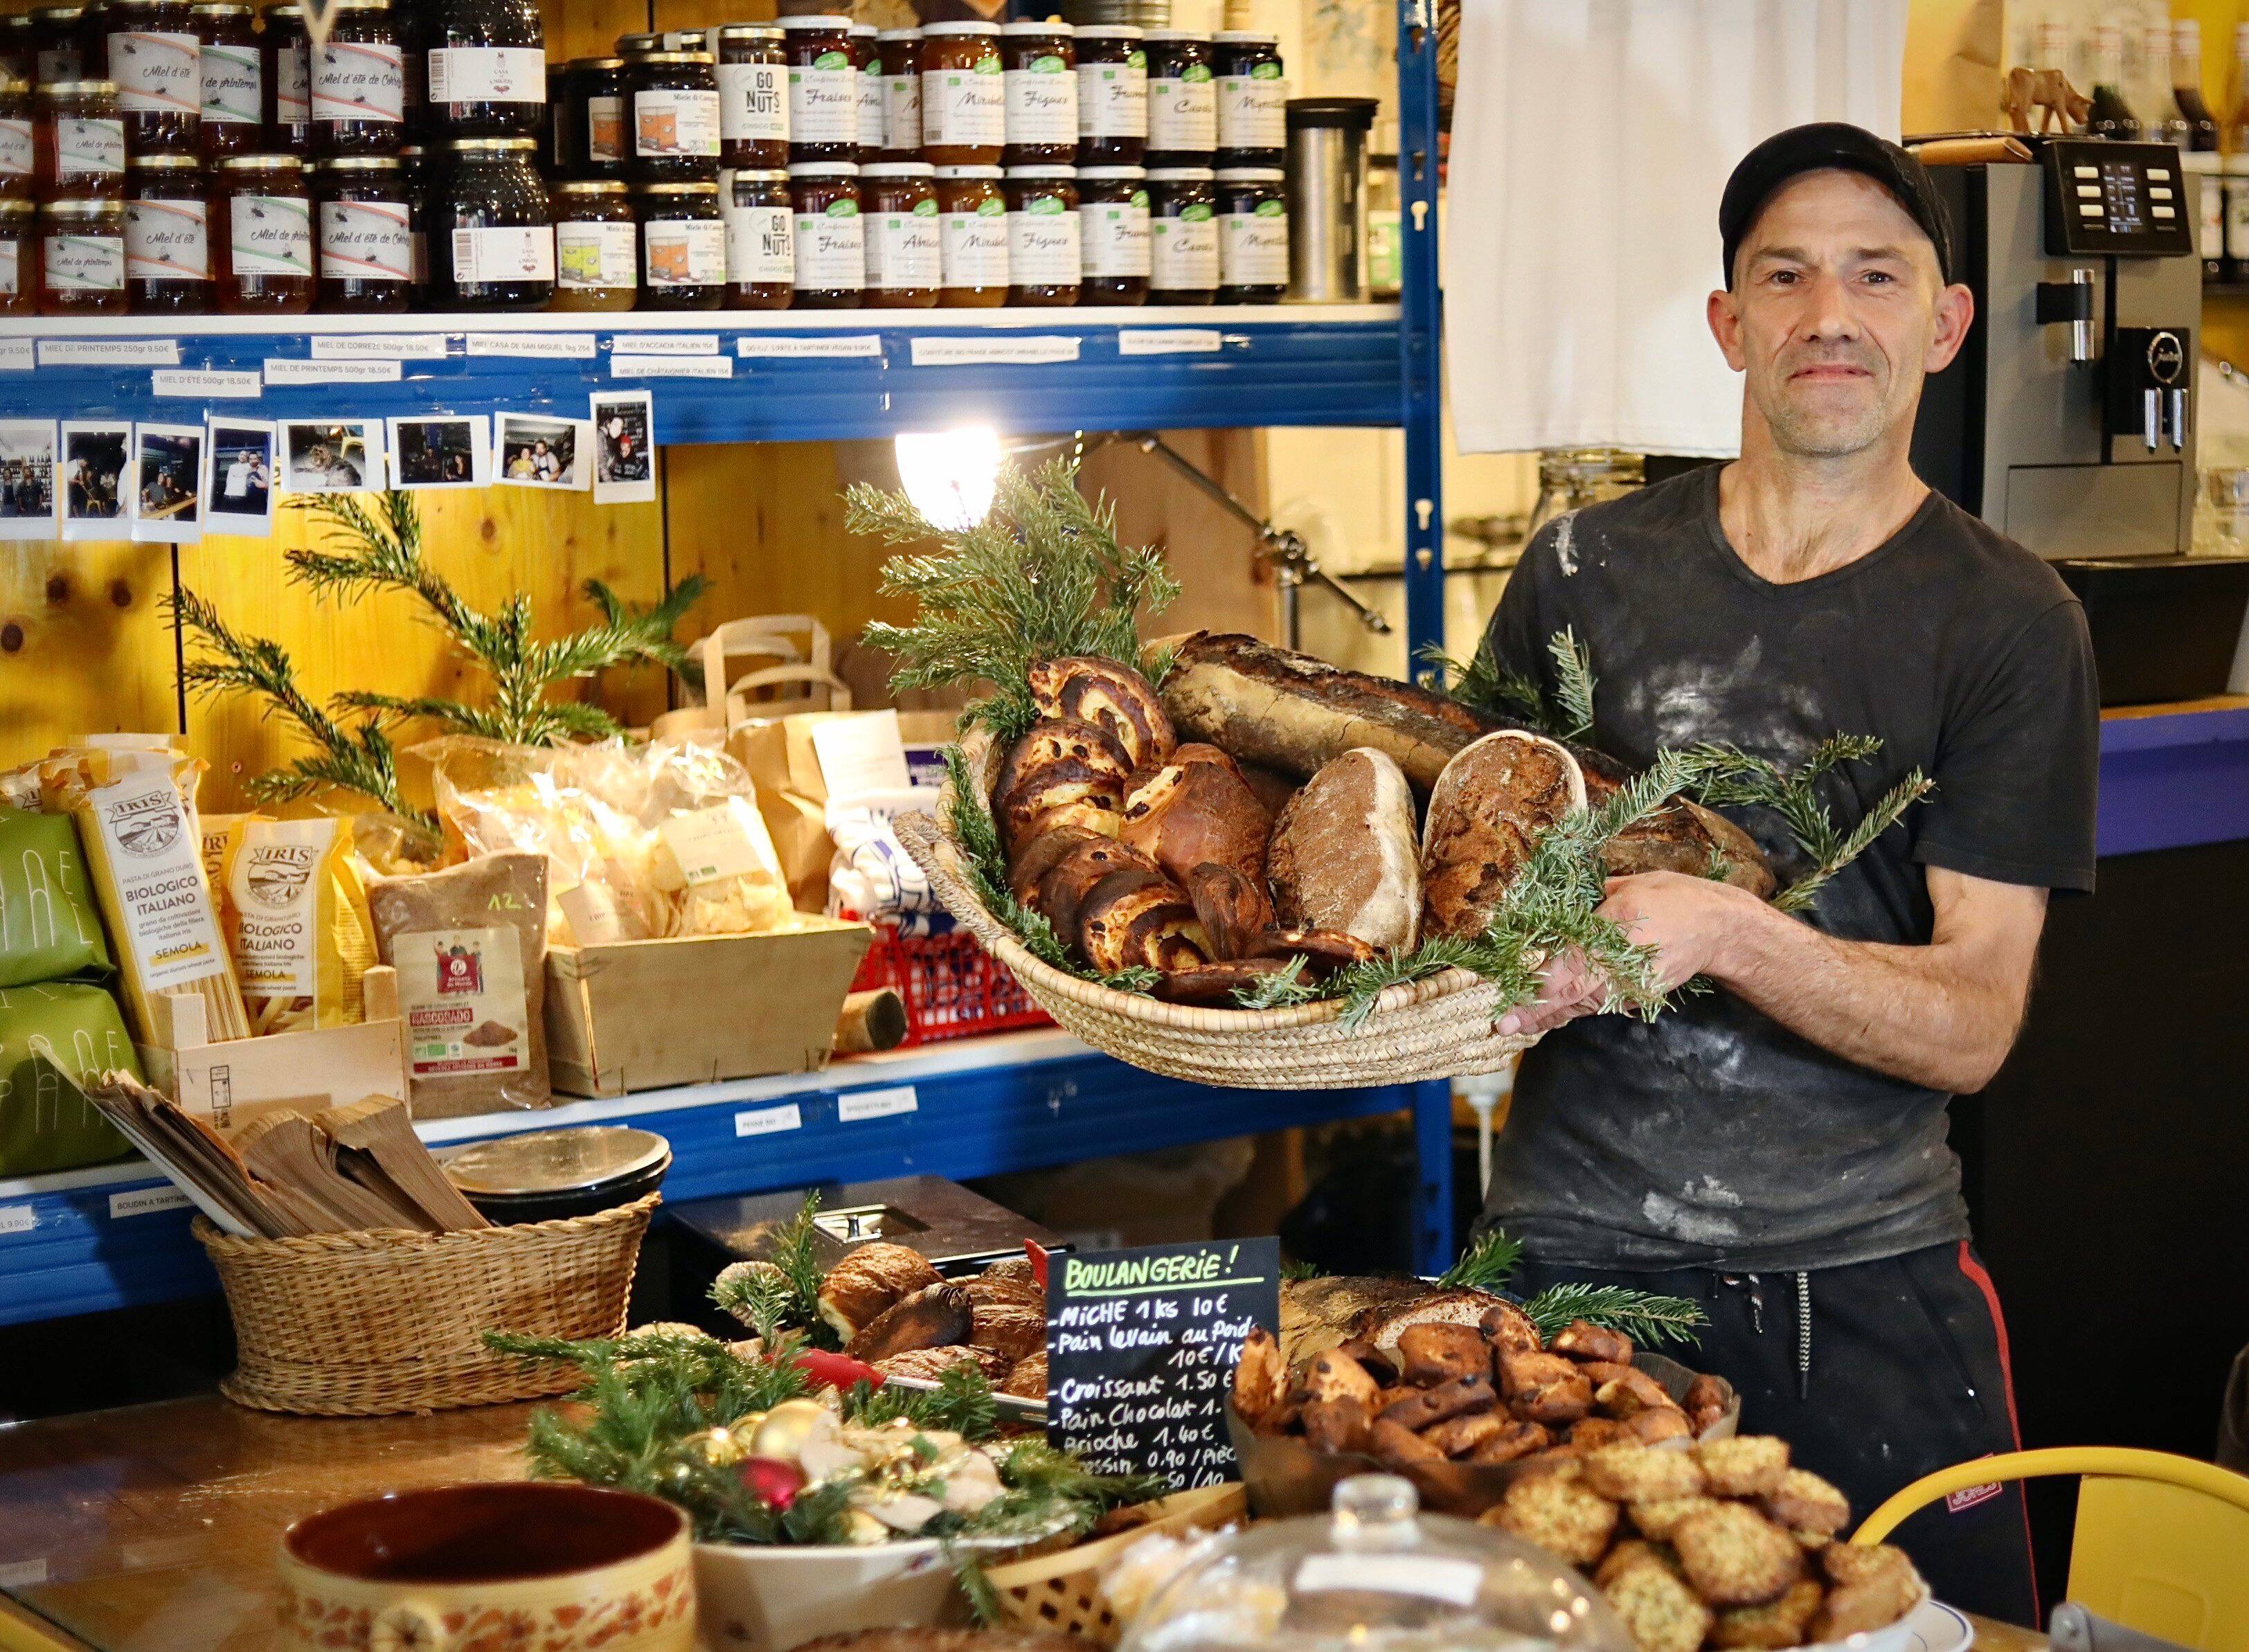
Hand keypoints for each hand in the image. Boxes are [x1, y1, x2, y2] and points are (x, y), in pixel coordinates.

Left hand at [1495, 872, 1761, 1037]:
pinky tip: (1548, 1015)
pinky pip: (1596, 1005)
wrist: (1718, 929)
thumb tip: (1556, 913)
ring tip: (1518, 1024)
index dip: (1537, 989)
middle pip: (1570, 996)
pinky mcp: (1637, 998)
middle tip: (1503, 1024)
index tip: (1509, 1009)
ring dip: (1548, 1015)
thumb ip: (1591, 904)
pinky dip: (1571, 1010)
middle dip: (1535, 1012)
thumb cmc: (1672, 898)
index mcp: (1615, 932)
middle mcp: (1620, 967)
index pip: (1568, 969)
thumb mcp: (1628, 888)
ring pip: (1581, 1006)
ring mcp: (1630, 988)